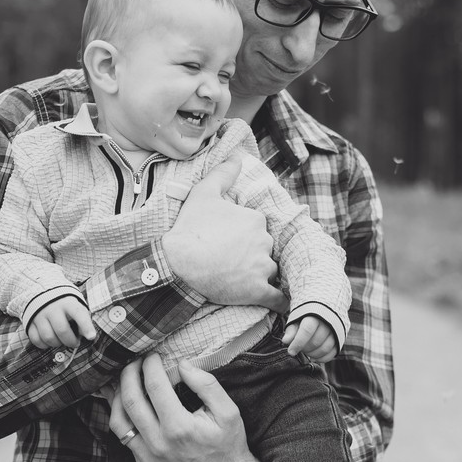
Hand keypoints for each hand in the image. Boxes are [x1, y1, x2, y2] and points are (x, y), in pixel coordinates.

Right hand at [27, 296, 94, 348]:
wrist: (42, 291)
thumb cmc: (64, 304)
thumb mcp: (76, 305)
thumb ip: (81, 318)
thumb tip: (84, 335)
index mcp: (68, 302)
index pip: (78, 314)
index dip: (86, 326)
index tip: (91, 337)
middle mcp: (52, 307)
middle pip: (62, 330)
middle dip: (71, 341)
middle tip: (75, 343)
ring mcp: (39, 315)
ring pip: (48, 337)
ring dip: (57, 344)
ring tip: (62, 341)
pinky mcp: (29, 322)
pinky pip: (36, 340)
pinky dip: (44, 345)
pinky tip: (50, 341)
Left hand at [107, 353, 265, 461]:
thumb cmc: (230, 446)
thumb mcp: (229, 412)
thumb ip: (206, 385)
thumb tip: (183, 364)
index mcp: (180, 427)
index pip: (155, 386)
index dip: (150, 365)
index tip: (153, 355)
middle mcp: (159, 443)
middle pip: (131, 400)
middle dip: (129, 374)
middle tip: (135, 361)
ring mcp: (149, 456)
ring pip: (118, 420)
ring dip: (117, 395)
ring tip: (125, 379)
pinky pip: (122, 437)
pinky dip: (119, 416)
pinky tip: (123, 403)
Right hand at [161, 157, 283, 310]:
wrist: (177, 263)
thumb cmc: (190, 229)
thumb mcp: (204, 193)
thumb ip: (223, 174)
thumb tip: (238, 157)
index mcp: (256, 220)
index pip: (257, 228)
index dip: (243, 235)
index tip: (227, 241)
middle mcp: (264, 242)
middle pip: (264, 249)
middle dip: (252, 254)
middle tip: (229, 260)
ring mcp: (262, 268)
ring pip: (269, 271)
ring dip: (260, 275)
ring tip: (239, 279)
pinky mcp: (258, 291)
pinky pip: (277, 298)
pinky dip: (281, 302)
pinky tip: (284, 304)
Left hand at [282, 315, 337, 362]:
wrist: (327, 303)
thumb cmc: (308, 312)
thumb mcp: (298, 316)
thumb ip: (292, 329)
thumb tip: (286, 341)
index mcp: (315, 313)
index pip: (307, 331)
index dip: (298, 343)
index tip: (291, 352)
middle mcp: (328, 321)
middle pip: (315, 341)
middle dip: (305, 349)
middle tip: (299, 349)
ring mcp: (337, 330)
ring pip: (325, 348)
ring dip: (313, 354)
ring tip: (306, 352)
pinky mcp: (341, 337)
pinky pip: (333, 352)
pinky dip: (323, 358)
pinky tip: (315, 357)